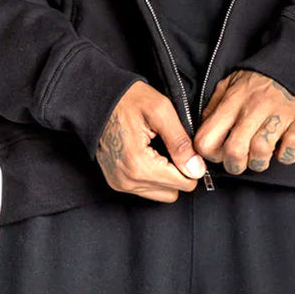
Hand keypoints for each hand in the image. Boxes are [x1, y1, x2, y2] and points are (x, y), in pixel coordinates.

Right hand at [95, 80, 207, 201]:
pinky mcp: (117, 183)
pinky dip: (153, 175)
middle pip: (173, 192)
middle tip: (170, 145)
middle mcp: (127, 180)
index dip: (191, 164)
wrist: (97, 100)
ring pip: (161, 193)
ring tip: (158, 148)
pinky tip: (148, 154)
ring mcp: (120, 183)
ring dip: (165, 174)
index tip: (183, 146)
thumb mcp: (161, 111)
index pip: (183, 184)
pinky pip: (146, 189)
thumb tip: (197, 170)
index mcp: (139, 164)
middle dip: (178, 171)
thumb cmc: (129, 100)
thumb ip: (180, 143)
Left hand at [193, 69, 294, 174]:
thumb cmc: (259, 82)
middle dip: (235, 165)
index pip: (206, 139)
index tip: (220, 153)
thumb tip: (202, 136)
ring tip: (262, 154)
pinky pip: (290, 150)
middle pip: (234, 150)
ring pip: (261, 152)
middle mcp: (254, 106)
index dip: (211, 154)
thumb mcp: (229, 85)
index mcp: (232, 100)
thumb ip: (214, 109)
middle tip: (242, 161)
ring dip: (260, 162)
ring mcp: (279, 113)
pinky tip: (282, 147)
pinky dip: (286, 155)